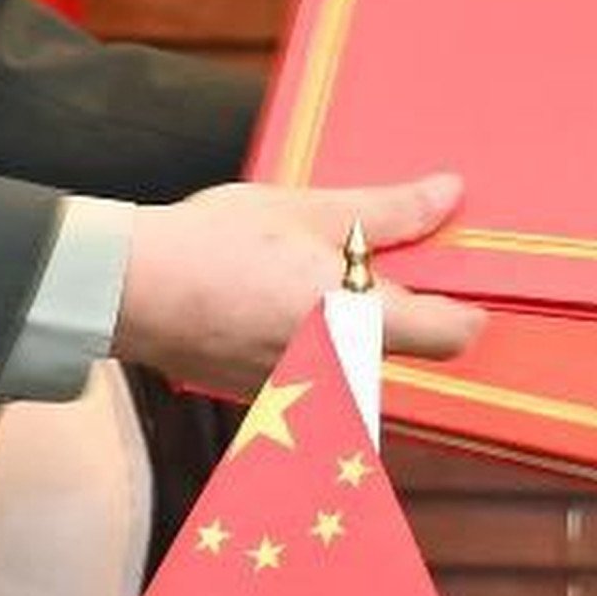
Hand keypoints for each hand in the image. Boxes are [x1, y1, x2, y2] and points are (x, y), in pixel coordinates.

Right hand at [113, 170, 482, 389]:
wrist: (128, 290)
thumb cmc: (216, 245)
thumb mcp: (309, 210)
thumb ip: (388, 211)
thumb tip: (448, 194)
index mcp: (358, 321)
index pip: (451, 338)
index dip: (468, 312)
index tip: (464, 287)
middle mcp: (338, 373)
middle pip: (406, 355)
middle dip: (408, 318)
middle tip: (393, 268)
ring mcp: (302, 396)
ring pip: (360, 370)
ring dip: (360, 335)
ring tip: (330, 280)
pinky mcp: (267, 401)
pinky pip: (318, 382)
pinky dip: (320, 350)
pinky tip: (287, 306)